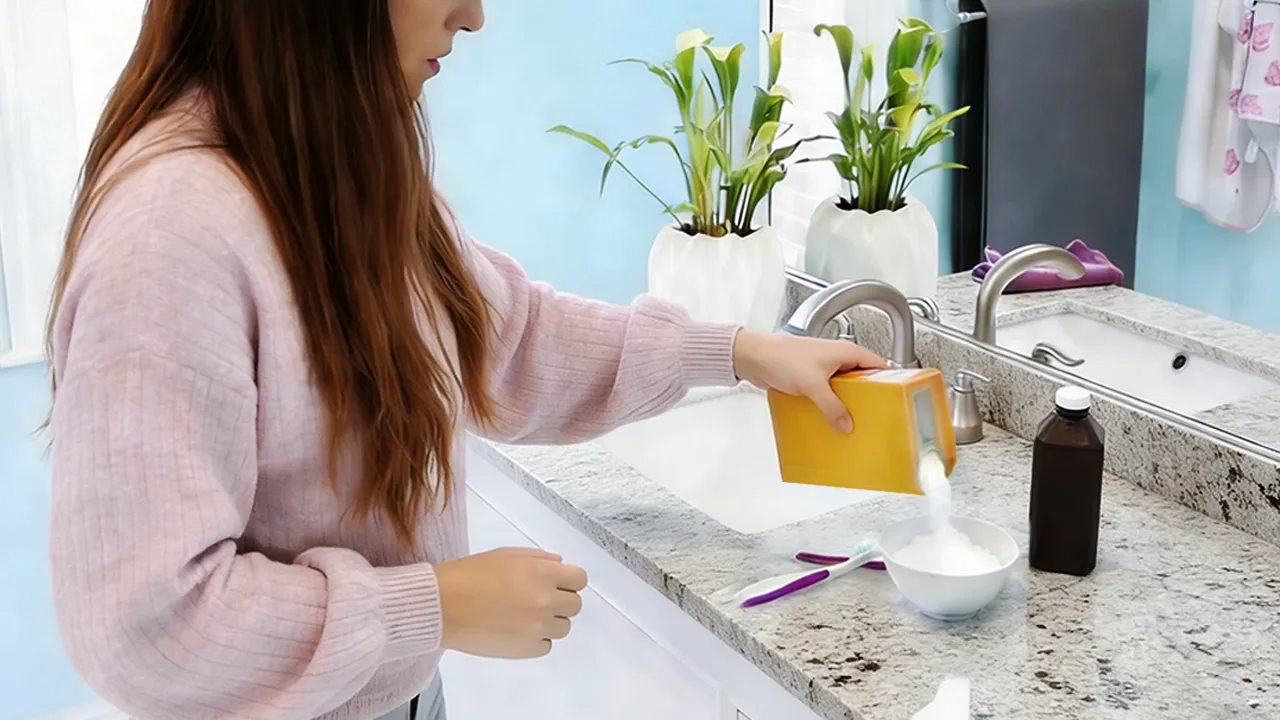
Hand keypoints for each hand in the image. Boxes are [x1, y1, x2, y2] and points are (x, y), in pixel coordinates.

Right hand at [436, 547, 587, 658]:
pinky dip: (536, 640)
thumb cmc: (469, 575)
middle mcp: (546, 600)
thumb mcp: (505, 555)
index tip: (556, 583)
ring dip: (549, 621)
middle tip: (536, 600)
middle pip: (575, 605)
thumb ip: (538, 558)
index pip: (580, 579)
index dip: (568, 581)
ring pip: (563, 627)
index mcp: (542, 573)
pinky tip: (515, 630)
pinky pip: (546, 646)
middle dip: (560, 601)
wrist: (442, 606)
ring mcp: (537, 627)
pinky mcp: (526, 649)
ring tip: (522, 616)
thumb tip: (561, 564)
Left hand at [732, 330, 886, 433]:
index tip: (893, 398)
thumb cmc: (781, 357)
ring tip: (850, 421)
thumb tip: (846, 424)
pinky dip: (827, 405)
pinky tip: (826, 419)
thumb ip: (831, 406)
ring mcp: (822, 368)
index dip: (887, 380)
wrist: (752, 357)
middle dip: (865, 397)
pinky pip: (825, 394)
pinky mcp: (809, 378)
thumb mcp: (813, 385)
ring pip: (842, 388)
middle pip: (861, 379)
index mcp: (845, 351)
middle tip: (871, 415)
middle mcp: (836, 358)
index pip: (877, 364)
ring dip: (844, 403)